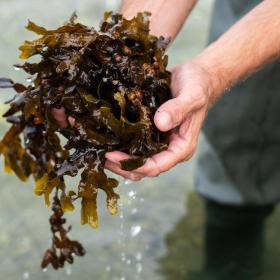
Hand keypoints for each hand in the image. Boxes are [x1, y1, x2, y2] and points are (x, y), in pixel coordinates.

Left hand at [105, 61, 217, 180]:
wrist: (196, 77)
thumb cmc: (198, 86)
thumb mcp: (192, 96)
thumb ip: (178, 110)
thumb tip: (160, 124)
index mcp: (181, 148)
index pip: (155, 166)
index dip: (132, 164)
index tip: (112, 154)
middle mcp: (169, 149)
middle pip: (143, 169)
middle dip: (121, 166)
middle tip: (100, 154)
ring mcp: (159, 142)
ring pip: (136, 160)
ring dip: (118, 159)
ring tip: (99, 149)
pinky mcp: (151, 133)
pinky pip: (135, 145)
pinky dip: (121, 145)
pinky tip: (107, 137)